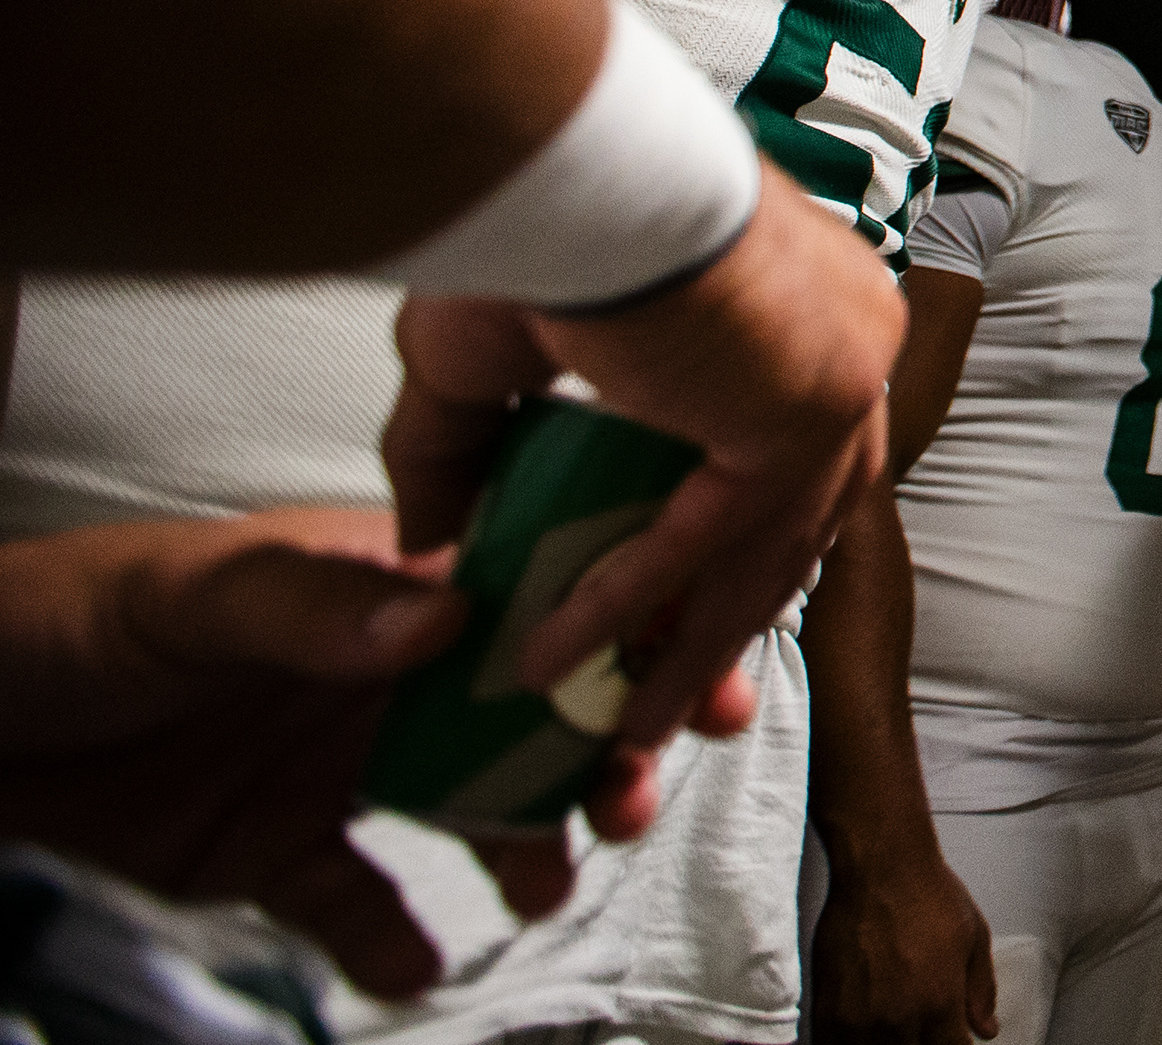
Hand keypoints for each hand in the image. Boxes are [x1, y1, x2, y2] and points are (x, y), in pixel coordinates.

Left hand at [0, 510, 675, 995]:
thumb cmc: (71, 620)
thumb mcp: (192, 596)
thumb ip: (314, 605)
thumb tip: (446, 616)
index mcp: (387, 589)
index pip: (538, 597)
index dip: (632, 627)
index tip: (700, 670)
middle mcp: (386, 675)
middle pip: (536, 709)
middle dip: (607, 750)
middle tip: (634, 796)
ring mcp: (340, 764)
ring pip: (477, 805)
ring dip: (532, 842)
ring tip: (550, 882)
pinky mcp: (281, 851)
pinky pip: (364, 902)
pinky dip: (399, 939)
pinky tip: (415, 961)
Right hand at [386, 167, 902, 751]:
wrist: (571, 170)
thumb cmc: (542, 227)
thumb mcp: (486, 359)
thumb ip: (467, 456)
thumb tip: (432, 552)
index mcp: (803, 322)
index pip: (788, 473)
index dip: (734, 570)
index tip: (684, 646)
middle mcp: (843, 351)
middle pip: (793, 530)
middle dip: (723, 639)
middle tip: (660, 718)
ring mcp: (842, 381)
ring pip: (768, 555)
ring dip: (686, 650)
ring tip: (618, 732)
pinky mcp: (810, 412)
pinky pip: (715, 540)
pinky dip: (633, 603)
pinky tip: (557, 654)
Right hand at [810, 837, 997, 1044]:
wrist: (879, 869)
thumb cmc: (925, 893)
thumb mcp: (974, 938)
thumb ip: (981, 991)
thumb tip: (986, 1028)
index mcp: (940, 1004)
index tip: (953, 1037)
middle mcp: (899, 1020)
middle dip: (923, 1044)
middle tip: (922, 1027)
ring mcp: (859, 1021)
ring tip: (895, 1028)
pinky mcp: (827, 1013)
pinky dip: (852, 1044)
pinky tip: (864, 1033)